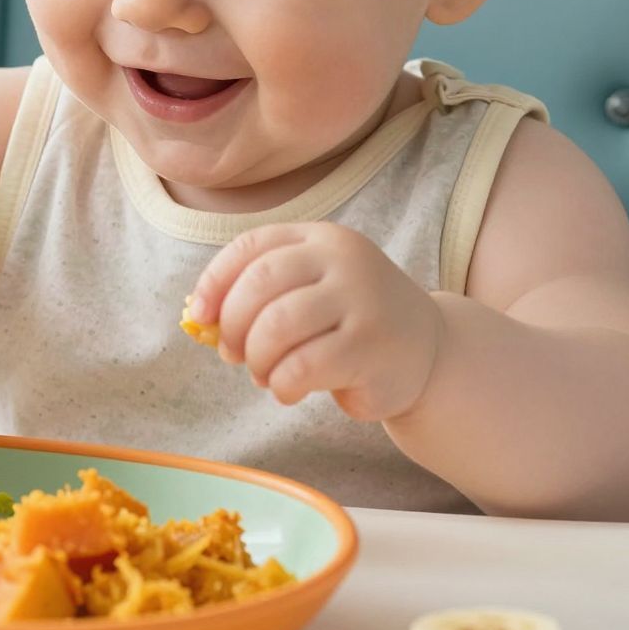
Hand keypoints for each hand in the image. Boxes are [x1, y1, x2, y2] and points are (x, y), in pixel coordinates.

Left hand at [189, 222, 443, 421]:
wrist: (428, 349)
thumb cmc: (351, 321)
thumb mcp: (311, 292)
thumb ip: (262, 295)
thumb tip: (200, 318)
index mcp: (320, 239)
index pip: (251, 246)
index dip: (216, 281)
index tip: (202, 315)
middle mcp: (342, 259)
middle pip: (259, 283)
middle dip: (233, 326)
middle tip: (235, 355)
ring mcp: (361, 299)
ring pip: (276, 326)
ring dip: (257, 360)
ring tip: (265, 374)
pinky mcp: (370, 346)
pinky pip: (301, 366)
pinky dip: (281, 384)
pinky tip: (289, 390)